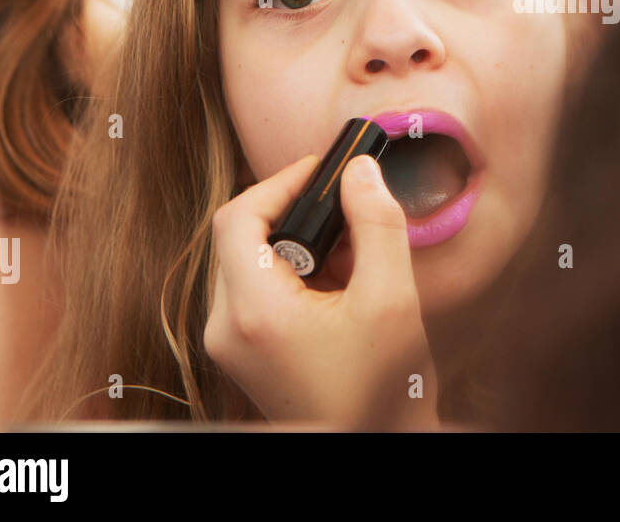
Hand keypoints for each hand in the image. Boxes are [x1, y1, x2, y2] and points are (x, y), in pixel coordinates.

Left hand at [204, 153, 439, 428]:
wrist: (372, 451)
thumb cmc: (381, 395)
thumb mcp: (392, 300)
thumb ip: (377, 225)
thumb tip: (360, 171)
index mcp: (253, 312)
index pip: (238, 216)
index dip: (282, 180)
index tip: (326, 168)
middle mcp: (227, 328)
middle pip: (240, 236)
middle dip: (294, 210)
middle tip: (345, 204)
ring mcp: (232, 345)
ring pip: (248, 261)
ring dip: (297, 242)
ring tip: (351, 251)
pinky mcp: (246, 354)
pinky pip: (256, 291)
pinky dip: (294, 272)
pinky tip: (340, 283)